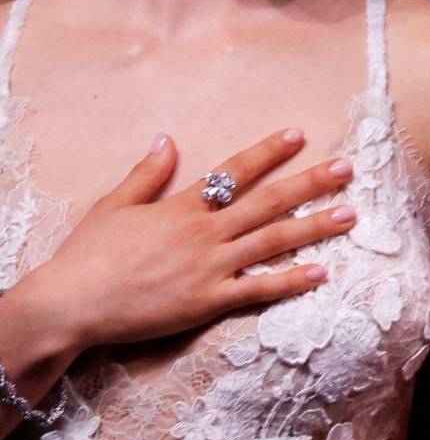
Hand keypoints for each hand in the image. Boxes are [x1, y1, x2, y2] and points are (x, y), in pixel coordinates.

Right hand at [18, 129, 357, 351]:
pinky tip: (321, 271)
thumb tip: (166, 138)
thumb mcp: (114, 205)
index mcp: (183, 207)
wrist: (69, 305)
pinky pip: (259, 290)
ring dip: (315, 226)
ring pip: (273, 241)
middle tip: (349, 169)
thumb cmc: (87, 256)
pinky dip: (291, 281)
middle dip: (311, 183)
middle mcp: (205, 233)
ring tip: (350, 214)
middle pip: (269, 202)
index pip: (235, 171)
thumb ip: (146, 173)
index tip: (299, 135)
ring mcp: (210, 268)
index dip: (269, 152)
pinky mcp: (208, 302)